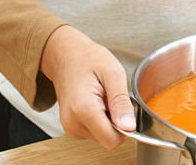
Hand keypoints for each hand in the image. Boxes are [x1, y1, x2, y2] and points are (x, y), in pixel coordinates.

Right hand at [39, 25, 134, 148]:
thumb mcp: (113, 73)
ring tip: (102, 97)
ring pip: (101, 137)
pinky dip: (99, 119)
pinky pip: (94, 132)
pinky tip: (96, 102)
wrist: (65, 55)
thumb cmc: (87, 59)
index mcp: (84, 109)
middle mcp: (73, 123)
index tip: (124, 108)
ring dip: (108, 120)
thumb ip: (121, 102)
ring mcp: (70, 127)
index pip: (112, 140)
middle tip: (110, 98)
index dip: (125, 127)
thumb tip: (129, 126)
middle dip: (116, 122)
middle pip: (107, 139)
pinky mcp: (71, 127)